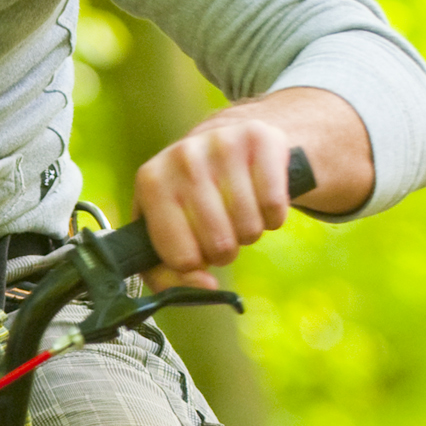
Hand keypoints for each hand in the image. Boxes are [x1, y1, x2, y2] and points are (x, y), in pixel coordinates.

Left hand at [133, 89, 372, 283]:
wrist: (225, 141)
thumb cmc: (191, 198)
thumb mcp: (166, 232)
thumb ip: (169, 275)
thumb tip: (205, 286)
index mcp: (151, 182)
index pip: (180, 256)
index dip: (194, 262)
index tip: (195, 248)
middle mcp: (182, 157)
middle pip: (219, 245)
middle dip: (224, 250)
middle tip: (221, 230)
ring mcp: (221, 144)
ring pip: (249, 229)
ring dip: (249, 232)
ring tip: (239, 213)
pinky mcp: (259, 139)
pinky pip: (275, 207)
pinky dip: (273, 216)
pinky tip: (260, 199)